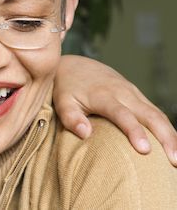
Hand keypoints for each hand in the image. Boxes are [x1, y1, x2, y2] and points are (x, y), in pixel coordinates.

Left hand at [54, 55, 176, 166]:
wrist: (74, 65)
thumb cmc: (67, 88)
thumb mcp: (62, 102)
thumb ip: (71, 118)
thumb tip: (85, 134)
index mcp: (103, 95)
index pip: (122, 114)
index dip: (134, 131)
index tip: (145, 150)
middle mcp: (123, 92)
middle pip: (150, 114)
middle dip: (165, 137)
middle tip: (174, 160)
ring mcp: (132, 92)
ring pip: (157, 113)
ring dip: (171, 135)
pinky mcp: (137, 95)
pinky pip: (155, 112)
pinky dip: (166, 128)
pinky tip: (172, 144)